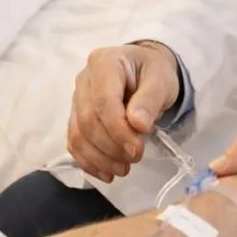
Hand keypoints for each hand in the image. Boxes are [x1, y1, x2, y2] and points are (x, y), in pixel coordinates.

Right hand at [67, 41, 180, 180]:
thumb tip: (138, 125)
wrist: (145, 72)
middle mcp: (84, 79)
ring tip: (124, 168)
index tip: (137, 150)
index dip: (118, 130)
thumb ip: (150, 100)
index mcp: (104, 63)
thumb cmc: (154, 73)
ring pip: (79, 135)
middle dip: (111, 146)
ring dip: (100, 158)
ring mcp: (76, 99)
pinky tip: (107, 173)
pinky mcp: (76, 118)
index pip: (103, 101)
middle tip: (135, 158)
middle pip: (88, 121)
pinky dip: (89, 162)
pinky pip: (75, 144)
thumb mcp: (161, 80)